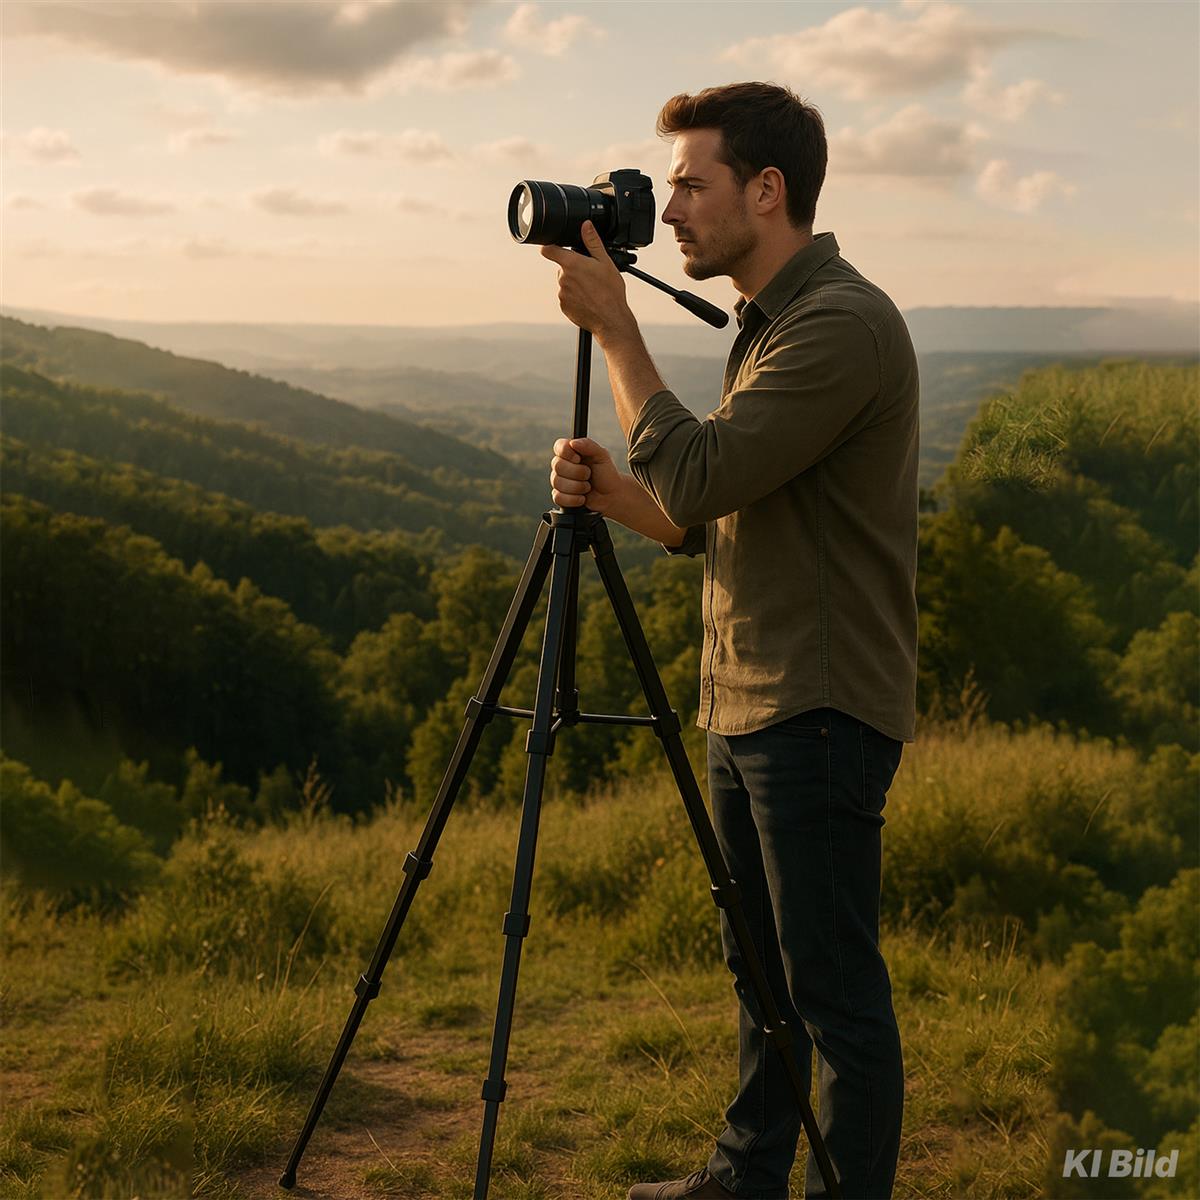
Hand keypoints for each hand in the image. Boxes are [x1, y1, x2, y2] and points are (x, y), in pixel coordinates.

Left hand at [540, 221, 633, 342]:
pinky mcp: (564, 306)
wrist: (611, 319)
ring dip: (574, 283)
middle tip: (589, 274)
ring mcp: (562, 294)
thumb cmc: (610, 292)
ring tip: (591, 289)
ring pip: (565, 283)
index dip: (549, 246)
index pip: (548, 249)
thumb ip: (592, 242)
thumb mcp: (605, 262)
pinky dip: (574, 297)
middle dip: (572, 268)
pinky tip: (588, 299)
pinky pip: (566, 297)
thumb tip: (586, 226)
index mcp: (571, 264)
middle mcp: (563, 278)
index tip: (554, 247)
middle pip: (562, 267)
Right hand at [550, 436, 625, 514]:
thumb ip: (589, 445)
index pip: (559, 446)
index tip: (579, 458)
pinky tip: (582, 498)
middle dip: (577, 472)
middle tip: (589, 474)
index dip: (567, 453)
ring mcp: (559, 481)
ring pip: (557, 482)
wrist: (611, 496)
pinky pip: (558, 497)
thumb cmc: (606, 474)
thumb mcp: (602, 456)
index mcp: (571, 452)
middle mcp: (562, 465)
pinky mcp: (560, 497)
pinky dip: (573, 499)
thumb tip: (573, 443)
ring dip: (578, 487)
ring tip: (588, 487)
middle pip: (557, 465)